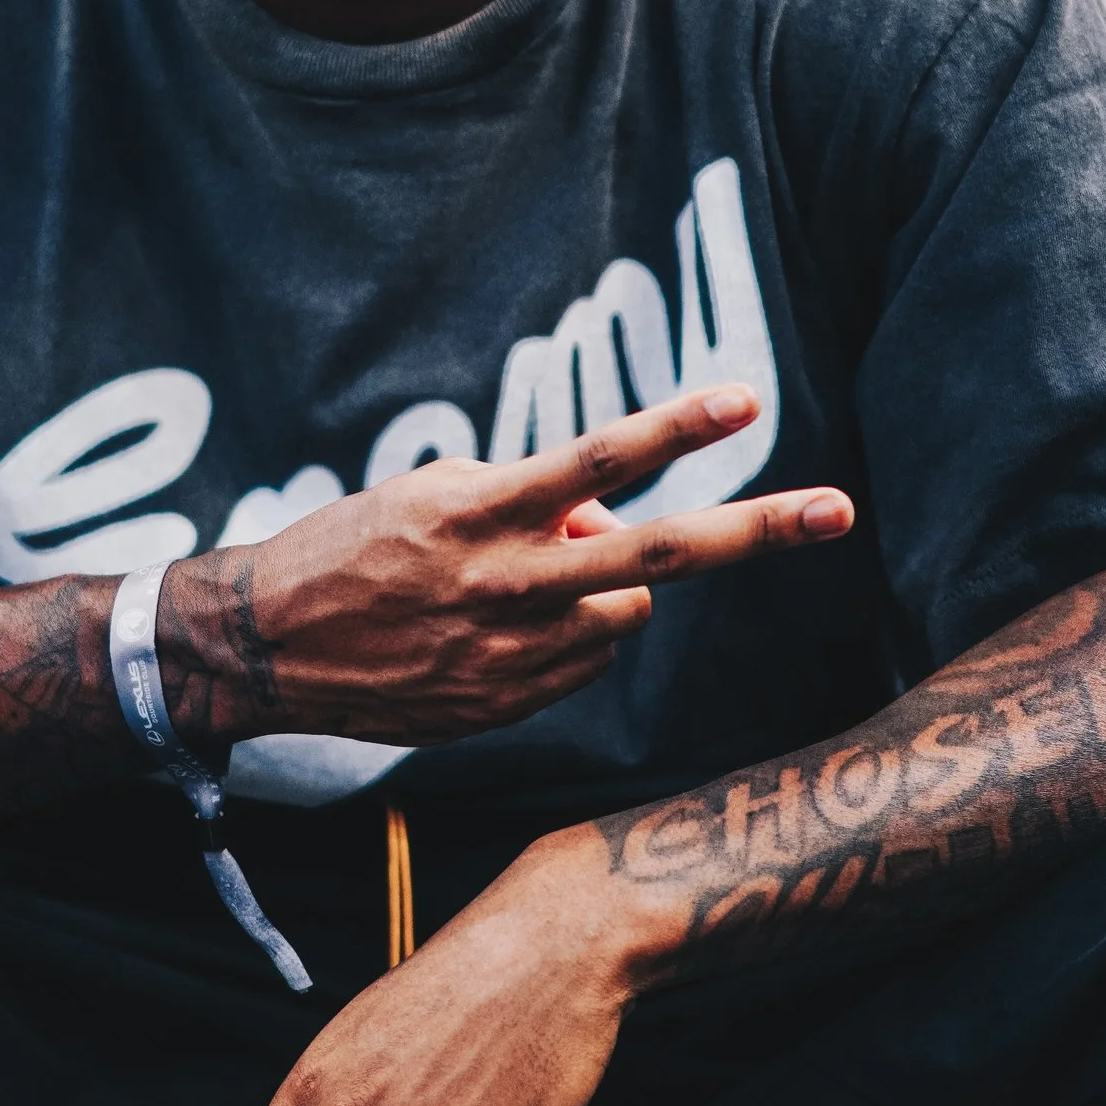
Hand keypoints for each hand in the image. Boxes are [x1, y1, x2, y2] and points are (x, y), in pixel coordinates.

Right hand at [157, 383, 851, 748]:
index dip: (676, 427)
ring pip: (622, 615)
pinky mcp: (506, 706)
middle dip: (757, 530)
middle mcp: (506, 586)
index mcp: (479, 515)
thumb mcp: (432, 497)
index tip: (746, 399)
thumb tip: (605, 526)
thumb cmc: (354, 549)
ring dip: (602, 591)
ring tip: (520, 585)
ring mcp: (512, 656)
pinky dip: (565, 639)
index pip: (597, 460)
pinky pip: (581, 663)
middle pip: (659, 555)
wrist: (268, 649)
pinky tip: (496, 632)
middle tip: (837, 510)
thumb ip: (530, 504)